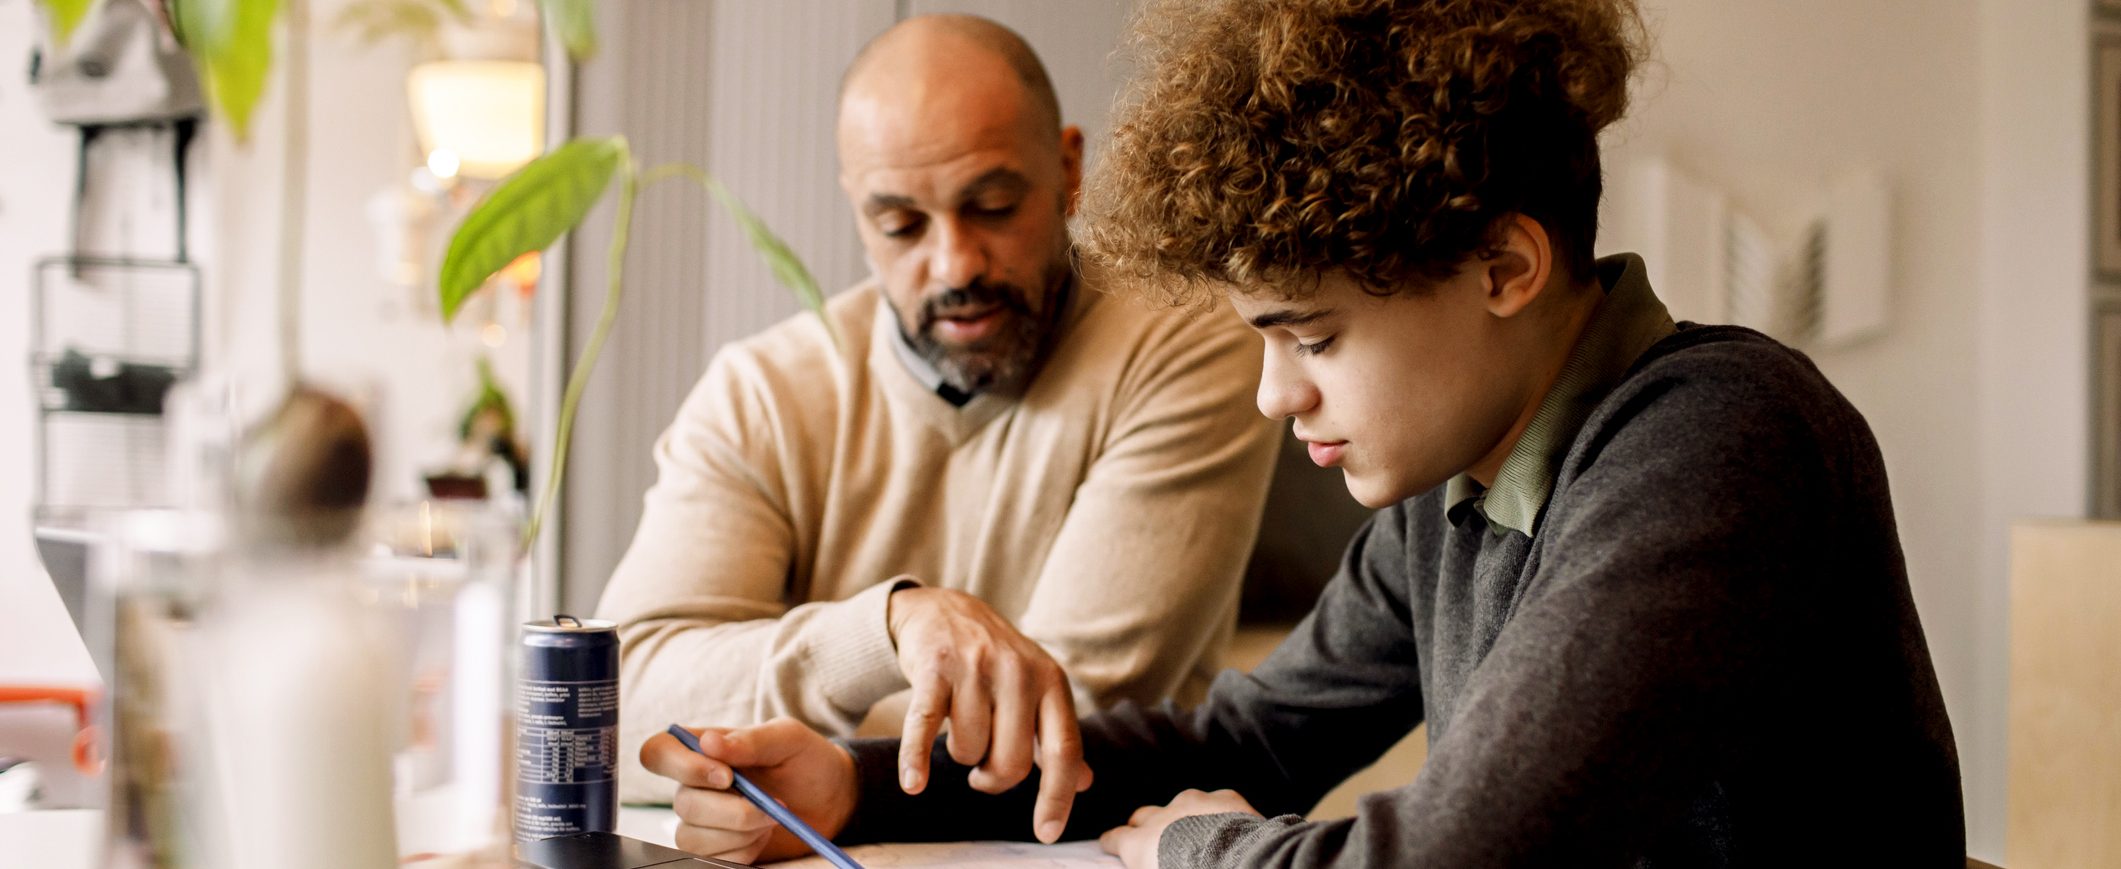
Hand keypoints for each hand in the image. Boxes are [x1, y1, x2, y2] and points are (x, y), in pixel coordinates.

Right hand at [640, 718, 856, 863]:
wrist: (832, 800)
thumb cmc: (807, 761)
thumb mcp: (789, 739)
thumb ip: (751, 739)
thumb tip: (708, 742)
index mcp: (704, 751)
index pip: (657, 753)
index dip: (680, 766)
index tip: (725, 776)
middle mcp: (694, 787)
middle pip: (683, 804)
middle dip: (732, 811)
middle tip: (771, 805)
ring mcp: (702, 823)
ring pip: (693, 838)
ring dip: (740, 832)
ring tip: (770, 819)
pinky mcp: (717, 850)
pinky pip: (712, 860)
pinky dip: (744, 852)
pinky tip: (762, 838)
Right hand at [887, 585, 1091, 841]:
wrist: (945, 610)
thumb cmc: (996, 662)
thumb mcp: (1036, 690)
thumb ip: (1055, 736)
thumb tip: (1085, 783)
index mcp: (1051, 681)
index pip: (1063, 750)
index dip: (1057, 796)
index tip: (1046, 833)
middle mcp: (1019, 672)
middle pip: (1011, 761)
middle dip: (992, 779)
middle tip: (981, 771)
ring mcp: (976, 667)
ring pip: (968, 749)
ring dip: (960, 754)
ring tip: (959, 730)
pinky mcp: (934, 667)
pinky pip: (925, 727)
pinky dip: (916, 759)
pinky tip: (914, 784)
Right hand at [1098, 789, 1262, 868]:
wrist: (1237, 865)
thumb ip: (1148, 863)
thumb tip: (1152, 863)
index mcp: (1140, 843)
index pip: (1115, 838)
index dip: (1113, 842)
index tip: (1111, 844)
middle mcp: (1162, 816)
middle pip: (1143, 816)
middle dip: (1144, 826)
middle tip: (1153, 840)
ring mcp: (1194, 802)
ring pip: (1181, 805)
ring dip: (1184, 818)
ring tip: (1198, 836)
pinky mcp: (1225, 798)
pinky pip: (1217, 802)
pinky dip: (1219, 813)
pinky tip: (1228, 827)